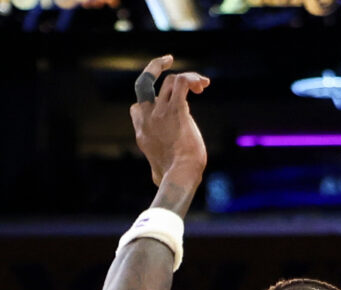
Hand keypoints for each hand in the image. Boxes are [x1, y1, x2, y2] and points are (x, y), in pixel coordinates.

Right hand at [129, 55, 209, 194]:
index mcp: (142, 132)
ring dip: (186, 78)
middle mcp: (147, 118)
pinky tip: (202, 85)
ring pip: (169, 80)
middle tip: (168, 60)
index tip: (170, 103)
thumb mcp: (157, 173)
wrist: (179, 177)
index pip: (138, 106)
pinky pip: (181, 82)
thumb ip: (156, 168)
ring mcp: (159, 113)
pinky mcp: (176, 110)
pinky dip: (192, 78)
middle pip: (143, 84)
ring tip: (201, 85)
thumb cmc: (172, 179)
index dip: (152, 100)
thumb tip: (157, 179)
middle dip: (153, 68)